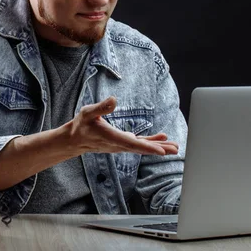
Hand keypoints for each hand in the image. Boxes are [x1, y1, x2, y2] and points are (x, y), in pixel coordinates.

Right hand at [64, 96, 178, 155]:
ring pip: (142, 147)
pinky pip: (139, 144)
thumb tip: (114, 99)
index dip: (148, 147)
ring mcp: (121, 145)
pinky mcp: (122, 143)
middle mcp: (118, 144)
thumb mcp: (88, 113)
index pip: (132, 144)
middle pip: (141, 148)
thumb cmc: (81, 125)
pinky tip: (161, 139)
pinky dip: (150, 142)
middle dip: (159, 149)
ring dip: (158, 147)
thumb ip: (101, 107)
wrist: (75, 140)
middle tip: (175, 150)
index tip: (162, 151)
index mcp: (111, 137)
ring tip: (174, 147)